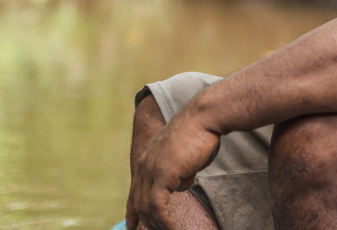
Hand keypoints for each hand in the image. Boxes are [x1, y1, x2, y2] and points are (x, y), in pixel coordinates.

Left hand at [126, 108, 221, 229]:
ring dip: (156, 224)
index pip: (134, 190)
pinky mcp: (162, 175)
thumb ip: (179, 170)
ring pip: (146, 207)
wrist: (204, 117)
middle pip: (138, 201)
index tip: (132, 226)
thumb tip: (180, 183)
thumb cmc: (201, 132)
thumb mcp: (184, 155)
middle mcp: (144, 164)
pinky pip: (158, 207)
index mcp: (147, 158)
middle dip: (145, 221)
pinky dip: (163, 221)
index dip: (132, 211)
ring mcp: (151, 170)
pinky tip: (171, 229)